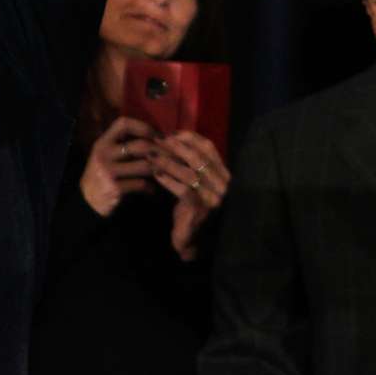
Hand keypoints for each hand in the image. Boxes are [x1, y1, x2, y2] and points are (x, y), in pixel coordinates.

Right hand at [79, 115, 159, 215]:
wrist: (86, 203)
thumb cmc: (102, 176)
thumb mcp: (106, 156)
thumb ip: (123, 145)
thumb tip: (155, 136)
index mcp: (102, 143)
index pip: (123, 124)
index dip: (144, 126)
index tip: (158, 135)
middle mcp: (103, 154)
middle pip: (140, 145)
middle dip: (161, 151)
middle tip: (174, 156)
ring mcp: (108, 171)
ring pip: (144, 165)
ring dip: (159, 169)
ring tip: (167, 172)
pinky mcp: (114, 188)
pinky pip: (140, 184)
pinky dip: (150, 188)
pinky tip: (153, 190)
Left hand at [157, 130, 230, 260]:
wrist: (194, 242)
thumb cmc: (193, 210)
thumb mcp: (196, 185)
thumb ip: (192, 166)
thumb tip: (174, 141)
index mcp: (224, 175)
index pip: (210, 149)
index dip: (191, 138)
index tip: (173, 133)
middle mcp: (223, 185)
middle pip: (199, 158)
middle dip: (176, 147)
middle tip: (157, 141)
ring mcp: (213, 198)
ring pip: (189, 172)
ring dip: (167, 161)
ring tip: (151, 155)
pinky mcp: (199, 209)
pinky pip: (182, 189)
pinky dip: (168, 179)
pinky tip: (155, 174)